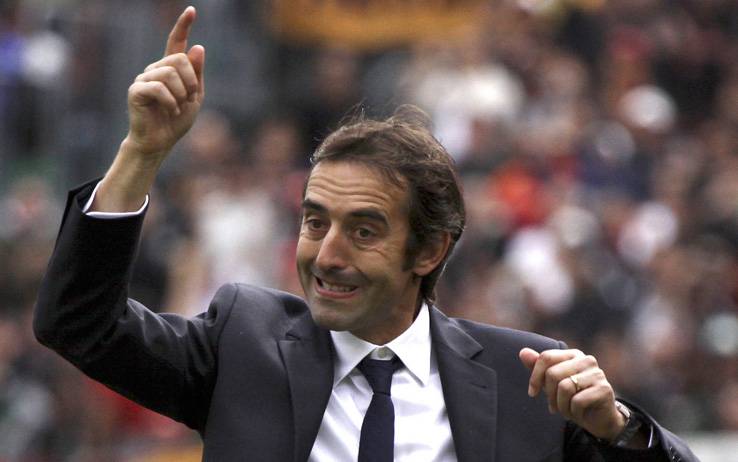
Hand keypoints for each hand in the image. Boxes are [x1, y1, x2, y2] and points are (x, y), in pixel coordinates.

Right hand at [126, 6, 204, 157]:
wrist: (161, 142)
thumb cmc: (176, 120)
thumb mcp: (195, 96)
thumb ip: (197, 73)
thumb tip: (197, 47)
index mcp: (170, 69)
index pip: (176, 42)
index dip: (183, 26)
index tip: (192, 10)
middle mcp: (155, 69)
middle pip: (179, 59)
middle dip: (191, 81)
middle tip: (190, 98)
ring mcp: (144, 78)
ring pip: (170, 73)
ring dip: (182, 93)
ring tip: (178, 107)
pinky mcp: (136, 91)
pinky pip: (159, 87)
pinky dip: (171, 101)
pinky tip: (170, 110)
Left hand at [519, 347, 626, 440]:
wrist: (598, 418)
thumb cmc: (573, 398)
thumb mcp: (552, 383)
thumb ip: (538, 367)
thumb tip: (523, 352)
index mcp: (573, 355)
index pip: (546, 357)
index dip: (535, 377)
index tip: (532, 393)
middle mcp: (586, 360)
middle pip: (553, 373)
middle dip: (549, 394)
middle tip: (553, 406)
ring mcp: (597, 373)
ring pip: (564, 387)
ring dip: (560, 405)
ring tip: (565, 410)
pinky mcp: (604, 389)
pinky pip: (577, 401)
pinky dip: (573, 411)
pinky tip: (578, 413)